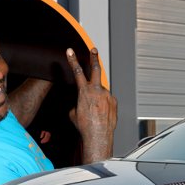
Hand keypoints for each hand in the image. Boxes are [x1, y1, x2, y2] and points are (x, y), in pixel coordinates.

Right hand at [66, 47, 116, 162]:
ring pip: (101, 91)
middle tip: (93, 49)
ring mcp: (107, 95)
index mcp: (84, 91)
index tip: (70, 51)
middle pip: (96, 69)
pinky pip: (107, 99)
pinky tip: (101, 113)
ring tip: (95, 110)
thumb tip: (82, 100)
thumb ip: (78, 101)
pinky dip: (103, 104)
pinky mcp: (114, 102)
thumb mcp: (74, 112)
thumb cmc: (85, 126)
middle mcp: (97, 90)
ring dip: (98, 97)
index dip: (73, 60)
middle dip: (93, 57)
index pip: (77, 71)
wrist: (98, 135)